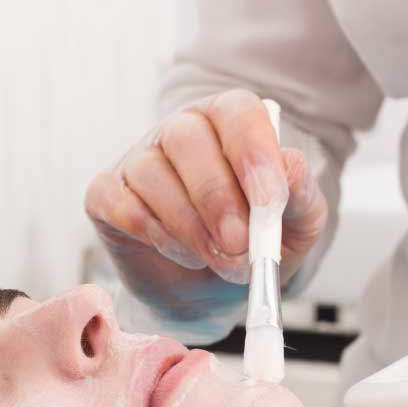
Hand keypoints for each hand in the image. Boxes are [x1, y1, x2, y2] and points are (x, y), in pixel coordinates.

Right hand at [84, 89, 327, 322]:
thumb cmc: (251, 247)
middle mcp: (180, 131)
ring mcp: (139, 160)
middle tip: (238, 245)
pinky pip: (121, 205)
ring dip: (189, 227)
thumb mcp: (295, 228)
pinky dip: (153, 234)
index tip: (270, 201)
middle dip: (217, 197)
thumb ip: (301, 196)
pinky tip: (180, 254)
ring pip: (153, 174)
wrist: (206, 294)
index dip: (253, 152)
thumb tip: (291, 165)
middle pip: (187, 138)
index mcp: (229, 123)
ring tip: (216, 260)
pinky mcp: (106, 195)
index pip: (237, 112)